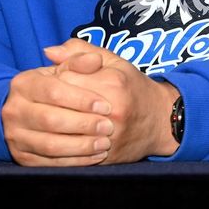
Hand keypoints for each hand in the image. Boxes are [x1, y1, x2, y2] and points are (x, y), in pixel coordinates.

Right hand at [1, 56, 114, 166]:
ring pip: (50, 145)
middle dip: (83, 124)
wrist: (32, 109)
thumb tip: (94, 59)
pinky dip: (74, 161)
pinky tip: (93, 156)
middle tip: (108, 127)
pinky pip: (49, 163)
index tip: (105, 106)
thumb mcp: (66, 67)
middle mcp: (14, 109)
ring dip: (80, 146)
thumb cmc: (57, 85)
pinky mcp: (22, 157)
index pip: (54, 91)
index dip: (81, 99)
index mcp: (23, 83)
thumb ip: (80, 59)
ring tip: (104, 143)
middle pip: (50, 120)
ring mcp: (15, 135)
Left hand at [46, 39, 179, 162]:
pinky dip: (60, 145)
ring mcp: (108, 137)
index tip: (56, 77)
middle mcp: (110, 111)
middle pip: (61, 105)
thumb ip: (79, 51)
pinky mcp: (105, 158)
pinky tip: (56, 136)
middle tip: (49, 97)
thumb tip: (48, 51)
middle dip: (50, 100)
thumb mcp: (112, 60)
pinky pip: (72, 154)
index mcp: (111, 83)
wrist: (159, 120)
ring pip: (63, 132)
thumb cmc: (132, 85)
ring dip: (52, 124)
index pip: (65, 78)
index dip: (54, 77)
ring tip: (50, 116)